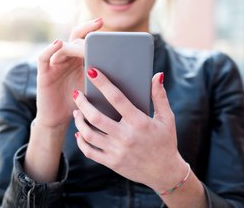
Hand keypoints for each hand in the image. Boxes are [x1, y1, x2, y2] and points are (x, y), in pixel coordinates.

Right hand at [35, 18, 102, 127]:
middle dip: (86, 32)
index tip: (102, 22)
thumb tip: (131, 74)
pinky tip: (58, 43)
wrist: (61, 120)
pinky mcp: (43, 74)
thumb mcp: (96, 89)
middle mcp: (67, 59)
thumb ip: (106, 79)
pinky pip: (44, 57)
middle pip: (74, 39)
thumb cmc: (81, 105)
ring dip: (74, 45)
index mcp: (79, 60)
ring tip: (85, 45)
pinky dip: (50, 49)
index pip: (85, 39)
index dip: (91, 29)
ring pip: (62, 47)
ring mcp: (54, 65)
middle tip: (97, 25)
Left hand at [73, 68, 188, 192]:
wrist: (164, 172)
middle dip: (82, 103)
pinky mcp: (112, 162)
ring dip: (79, 121)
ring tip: (77, 112)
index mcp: (139, 122)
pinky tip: (80, 132)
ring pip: (89, 134)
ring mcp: (117, 151)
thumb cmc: (166, 142)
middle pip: (96, 117)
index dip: (103, 83)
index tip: (92, 71)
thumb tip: (157, 75)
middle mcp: (126, 136)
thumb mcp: (167, 118)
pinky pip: (90, 152)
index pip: (117, 98)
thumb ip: (160, 96)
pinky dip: (81, 141)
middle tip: (76, 94)